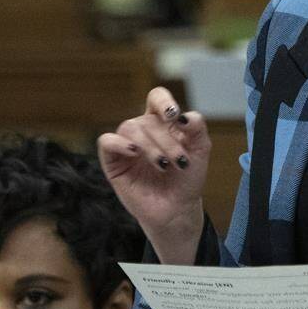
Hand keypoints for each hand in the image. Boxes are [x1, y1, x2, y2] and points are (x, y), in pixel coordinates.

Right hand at [97, 86, 210, 263]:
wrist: (178, 209)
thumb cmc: (187, 180)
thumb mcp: (201, 151)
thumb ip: (197, 127)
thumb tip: (184, 115)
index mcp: (163, 123)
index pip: (157, 98)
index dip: (163, 102)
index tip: (173, 116)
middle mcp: (143, 131)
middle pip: (148, 119)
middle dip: (167, 141)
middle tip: (180, 161)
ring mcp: (127, 145)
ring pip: (130, 128)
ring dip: (150, 146)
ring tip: (164, 165)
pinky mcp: (113, 162)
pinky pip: (106, 141)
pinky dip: (119, 143)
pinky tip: (134, 152)